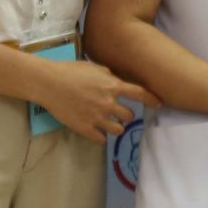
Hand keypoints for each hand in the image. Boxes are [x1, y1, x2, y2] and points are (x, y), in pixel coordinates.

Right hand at [30, 59, 155, 142]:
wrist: (48, 83)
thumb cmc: (70, 71)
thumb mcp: (95, 68)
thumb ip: (109, 76)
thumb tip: (117, 82)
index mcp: (113, 86)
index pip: (140, 94)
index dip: (152, 100)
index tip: (159, 104)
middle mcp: (108, 103)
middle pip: (129, 116)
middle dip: (125, 115)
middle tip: (118, 113)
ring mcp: (97, 117)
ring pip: (118, 130)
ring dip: (116, 127)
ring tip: (109, 124)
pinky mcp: (84, 128)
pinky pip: (101, 140)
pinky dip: (101, 137)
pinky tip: (96, 132)